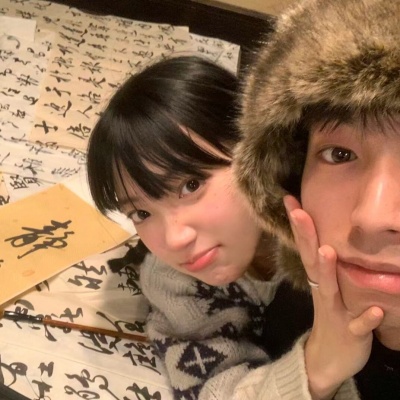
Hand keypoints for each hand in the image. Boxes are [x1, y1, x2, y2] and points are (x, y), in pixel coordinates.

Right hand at [283, 195, 383, 399]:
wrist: (329, 359)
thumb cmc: (333, 317)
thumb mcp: (328, 288)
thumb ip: (327, 266)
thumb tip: (327, 235)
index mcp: (318, 279)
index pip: (306, 247)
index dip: (299, 224)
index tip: (290, 199)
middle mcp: (323, 291)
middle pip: (311, 261)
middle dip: (305, 235)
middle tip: (298, 211)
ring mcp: (335, 311)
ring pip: (329, 290)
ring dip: (327, 271)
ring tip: (327, 251)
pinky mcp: (349, 333)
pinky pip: (358, 326)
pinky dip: (365, 319)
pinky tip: (376, 311)